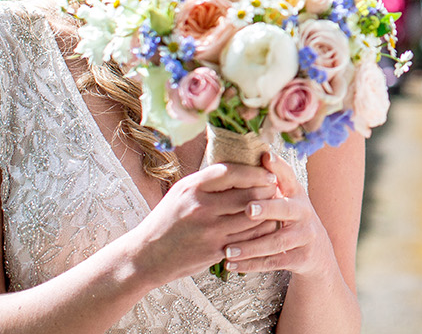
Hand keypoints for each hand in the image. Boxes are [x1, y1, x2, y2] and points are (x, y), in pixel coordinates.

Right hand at [122, 162, 279, 286]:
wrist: (146, 256)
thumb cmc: (167, 220)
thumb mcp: (181, 192)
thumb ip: (208, 180)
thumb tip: (241, 166)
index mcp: (192, 187)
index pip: (232, 172)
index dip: (255, 171)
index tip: (268, 173)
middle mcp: (200, 207)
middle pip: (247, 194)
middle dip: (267, 191)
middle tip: (276, 190)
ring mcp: (208, 230)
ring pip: (252, 218)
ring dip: (268, 212)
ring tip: (274, 206)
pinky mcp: (214, 250)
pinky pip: (248, 239)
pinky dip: (260, 231)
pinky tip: (265, 226)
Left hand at [220, 153, 336, 279]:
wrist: (316, 252)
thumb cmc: (289, 219)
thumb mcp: (285, 197)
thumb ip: (268, 182)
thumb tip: (249, 153)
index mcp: (296, 193)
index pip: (287, 175)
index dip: (277, 166)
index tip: (265, 156)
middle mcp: (303, 211)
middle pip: (286, 208)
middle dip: (268, 208)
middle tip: (247, 209)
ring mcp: (305, 235)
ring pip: (277, 241)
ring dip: (251, 246)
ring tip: (228, 250)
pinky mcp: (302, 257)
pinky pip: (274, 262)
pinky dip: (251, 265)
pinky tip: (231, 264)